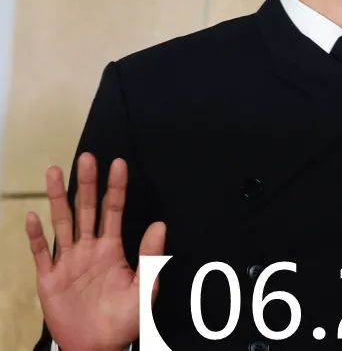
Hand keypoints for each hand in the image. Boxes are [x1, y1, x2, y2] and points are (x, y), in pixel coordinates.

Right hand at [25, 152, 165, 350]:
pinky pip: (42, 253)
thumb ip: (150, 257)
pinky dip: (37, 236)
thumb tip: (160, 224)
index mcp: (112, 248)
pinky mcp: (50, 278)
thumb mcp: (144, 289)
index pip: (114, 210)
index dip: (116, 187)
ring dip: (58, 198)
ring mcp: (68, 261)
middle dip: (87, 183)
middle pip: (87, 209)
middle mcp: (89, 248)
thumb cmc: (123, 320)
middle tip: (87, 157)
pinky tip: (32, 216)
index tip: (119, 163)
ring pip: (62, 222)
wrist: (97, 348)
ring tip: (55, 172)